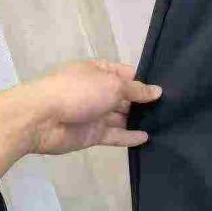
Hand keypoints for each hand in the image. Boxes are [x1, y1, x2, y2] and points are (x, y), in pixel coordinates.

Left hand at [28, 60, 161, 154]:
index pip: (126, 74)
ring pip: (121, 117)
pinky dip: (129, 136)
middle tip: (170, 108)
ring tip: (164, 123)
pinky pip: (114, 135)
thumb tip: (157, 91)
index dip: (144, 80)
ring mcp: (94, 114)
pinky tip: (147, 138)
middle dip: (143, 102)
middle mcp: (97, 91)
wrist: (41, 119)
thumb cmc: (79, 91)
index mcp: (99, 72)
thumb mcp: (112, 84)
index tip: (166, 88)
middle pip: (125, 96)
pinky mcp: (91, 134)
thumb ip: (136, 90)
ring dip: (138, 119)